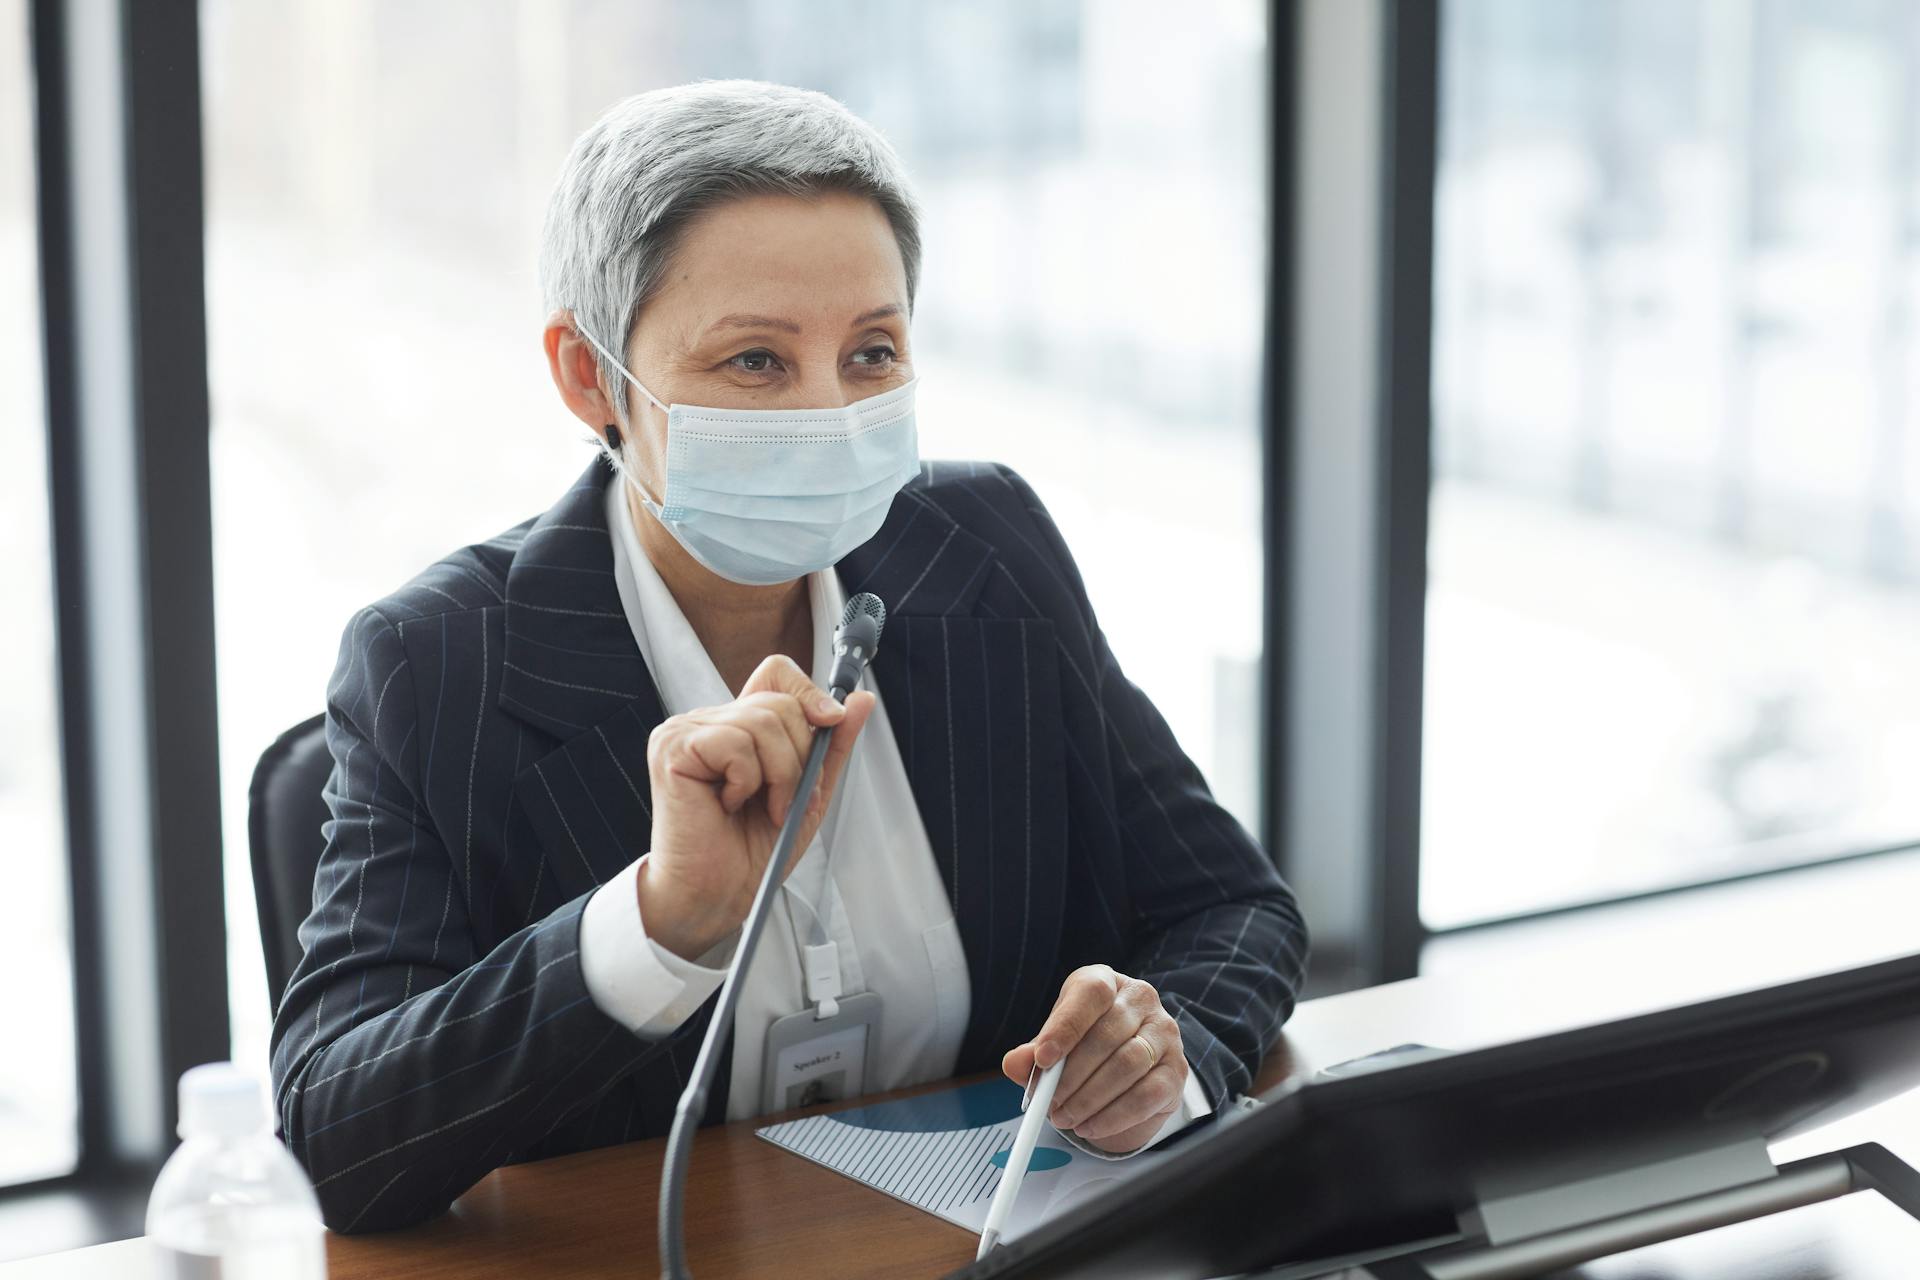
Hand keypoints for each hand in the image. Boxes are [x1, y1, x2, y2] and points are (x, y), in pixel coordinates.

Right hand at [639, 654, 874, 959]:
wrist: (719, 893)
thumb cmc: (753, 850)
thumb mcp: (809, 791)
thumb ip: (832, 745)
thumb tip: (861, 699)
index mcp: (738, 725)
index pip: (776, 673)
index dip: (808, 690)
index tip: (832, 720)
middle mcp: (710, 720)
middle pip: (780, 702)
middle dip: (800, 758)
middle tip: (783, 800)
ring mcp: (686, 730)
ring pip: (763, 722)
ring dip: (778, 776)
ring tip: (761, 808)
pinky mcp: (673, 747)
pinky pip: (735, 744)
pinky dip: (747, 782)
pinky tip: (729, 805)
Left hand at [1001, 965, 1186, 1153]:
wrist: (1128, 1072)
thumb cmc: (1085, 1047)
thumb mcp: (1055, 1045)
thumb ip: (1033, 1054)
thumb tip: (1014, 1063)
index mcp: (1106, 981)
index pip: (1091, 994)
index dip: (1066, 1026)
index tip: (1043, 1059)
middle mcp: (1141, 1000)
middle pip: (1108, 1034)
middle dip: (1071, 1075)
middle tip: (1048, 1102)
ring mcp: (1164, 1034)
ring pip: (1128, 1065)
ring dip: (1090, 1098)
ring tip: (1065, 1117)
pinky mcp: (1176, 1071)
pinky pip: (1147, 1095)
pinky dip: (1114, 1116)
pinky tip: (1090, 1126)